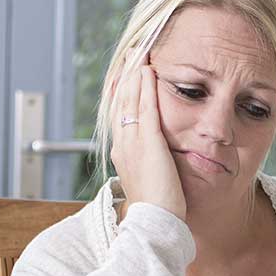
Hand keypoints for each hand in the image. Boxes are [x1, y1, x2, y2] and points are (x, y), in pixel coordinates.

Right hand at [109, 58, 185, 219]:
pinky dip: (146, 87)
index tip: (125, 72)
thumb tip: (155, 156)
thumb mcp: (149, 180)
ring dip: (134, 73)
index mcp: (122, 152)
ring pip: (130, 100)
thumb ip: (149, 163)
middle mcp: (122, 144)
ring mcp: (133, 143)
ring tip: (139, 52)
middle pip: (120, 101)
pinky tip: (149, 71)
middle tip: (130, 53)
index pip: (118, 113)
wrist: (154, 223)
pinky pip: (145, 108)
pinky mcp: (148, 143)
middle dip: (125, 74)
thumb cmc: (157, 209)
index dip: (122, 90)